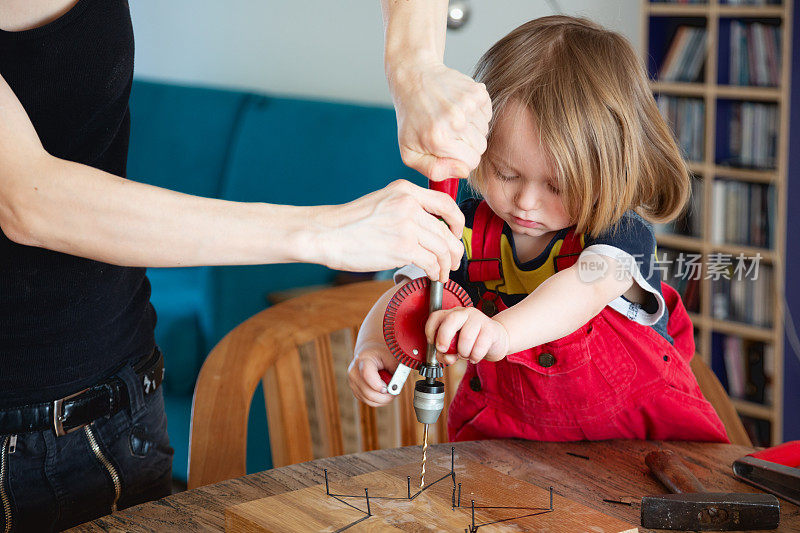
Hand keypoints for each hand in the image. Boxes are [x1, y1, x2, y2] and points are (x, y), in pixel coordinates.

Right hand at [314, 179, 463, 280]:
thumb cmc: (349, 223)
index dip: (457, 222)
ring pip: (442, 248)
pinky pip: (431, 262)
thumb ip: (405, 208)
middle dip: (454, 250)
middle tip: (454, 262)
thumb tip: (428, 229)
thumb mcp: (382, 202)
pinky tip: (432, 276)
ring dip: (447, 265)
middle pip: (446, 230)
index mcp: (405, 190)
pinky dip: (436, 272)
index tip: (456, 234)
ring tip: (443, 273)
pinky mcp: (402, 248)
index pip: (445, 203)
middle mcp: (409, 205)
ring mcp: (407, 226)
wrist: (326, 233)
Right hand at [348, 339, 397, 406]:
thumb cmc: (384, 354)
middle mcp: (354, 372)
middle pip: (368, 392)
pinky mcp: (355, 390)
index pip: (367, 375)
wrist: (371, 351)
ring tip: (391, 391)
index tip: (387, 389)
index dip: (378, 385)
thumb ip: (397, 372)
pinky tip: (384, 391)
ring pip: (369, 400)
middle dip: (384, 396)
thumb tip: (396, 388)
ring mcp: (353, 382)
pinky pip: (367, 401)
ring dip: (382, 399)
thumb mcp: (393, 358)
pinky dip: (378, 400)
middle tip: (395, 393)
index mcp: (363, 360)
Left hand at [389, 61, 490, 180]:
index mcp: (438, 139)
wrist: (414, 78)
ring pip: (485, 131)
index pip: (470, 163)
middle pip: (480, 148)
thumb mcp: (410, 153)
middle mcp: (455, 120)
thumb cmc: (411, 119)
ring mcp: (468, 104)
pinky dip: (476, 114)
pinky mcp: (477, 92)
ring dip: (471, 129)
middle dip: (467, 146)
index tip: (449, 150)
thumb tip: (463, 171)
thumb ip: (434, 171)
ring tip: (451, 119)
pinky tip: (459, 108)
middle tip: (448, 133)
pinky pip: (488, 114)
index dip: (461, 160)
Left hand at [426, 307, 508, 363]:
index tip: (433, 343)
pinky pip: (479, 346)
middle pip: (450, 320)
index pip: (436, 316)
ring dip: (463, 352)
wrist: (497, 340)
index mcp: (453, 314)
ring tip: (466, 354)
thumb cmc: (473, 341)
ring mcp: (479, 319)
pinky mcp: (491, 329)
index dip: (430, 331)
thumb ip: (446, 352)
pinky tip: (475, 356)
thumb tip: (445, 356)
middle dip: (444, 338)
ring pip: (466, 337)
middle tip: (445, 351)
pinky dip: (475, 356)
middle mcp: (465, 313)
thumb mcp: (455, 346)